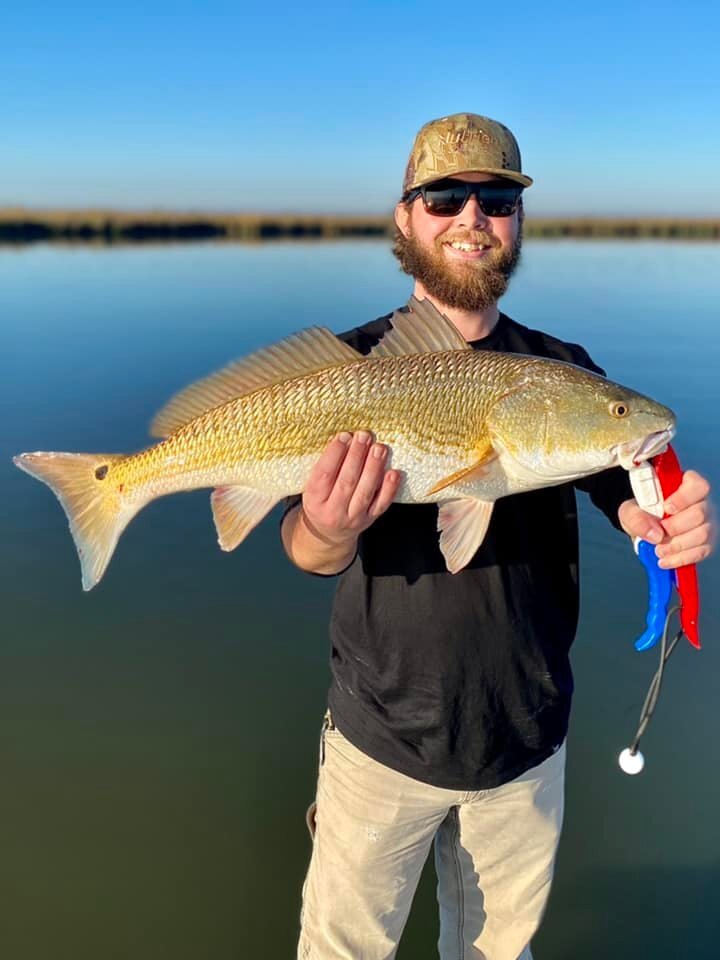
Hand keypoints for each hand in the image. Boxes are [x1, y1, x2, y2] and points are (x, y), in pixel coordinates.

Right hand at [300, 431, 400, 547]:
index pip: (324, 474)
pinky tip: (393, 472)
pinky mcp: (370, 519)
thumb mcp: (313, 487)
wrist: (329, 533)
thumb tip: (346, 438)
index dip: (334, 453)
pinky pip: (381, 504)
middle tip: (364, 436)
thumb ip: (325, 467)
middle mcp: (333, 511)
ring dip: (373, 468)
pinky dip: (389, 488)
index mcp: (314, 500)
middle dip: (357, 456)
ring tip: (379, 448)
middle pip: (346, 481)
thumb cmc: (322, 501)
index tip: (344, 435)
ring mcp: (353, 517)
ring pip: (365, 492)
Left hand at [618, 470, 714, 568]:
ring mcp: (706, 522)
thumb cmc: (640, 511)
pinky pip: (702, 552)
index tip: (666, 508)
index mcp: (684, 485)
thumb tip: (655, 534)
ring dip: (678, 546)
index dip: (684, 498)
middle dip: (676, 528)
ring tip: (658, 550)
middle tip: (658, 535)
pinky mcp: (705, 541)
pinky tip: (666, 560)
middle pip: (700, 514)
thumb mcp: (630, 510)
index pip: (696, 486)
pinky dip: (682, 558)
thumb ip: (636, 517)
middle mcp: (700, 502)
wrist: (643, 526)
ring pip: (703, 534)